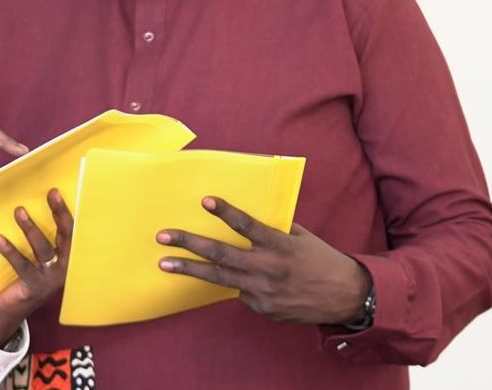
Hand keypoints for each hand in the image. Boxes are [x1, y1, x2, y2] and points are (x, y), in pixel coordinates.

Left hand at [0, 188, 73, 346]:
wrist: (12, 306)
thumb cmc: (25, 271)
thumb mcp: (35, 252)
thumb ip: (38, 232)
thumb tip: (26, 199)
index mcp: (67, 255)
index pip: (71, 229)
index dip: (65, 211)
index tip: (56, 191)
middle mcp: (64, 266)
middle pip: (65, 237)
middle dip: (60, 214)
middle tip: (52, 194)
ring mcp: (50, 278)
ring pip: (43, 250)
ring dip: (31, 229)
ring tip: (19, 211)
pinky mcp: (34, 287)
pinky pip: (23, 266)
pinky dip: (11, 252)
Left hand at [156, 196, 368, 324]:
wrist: (346, 296)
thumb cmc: (320, 258)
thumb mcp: (300, 236)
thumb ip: (272, 229)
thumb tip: (242, 219)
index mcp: (280, 245)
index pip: (248, 226)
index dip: (226, 212)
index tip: (205, 201)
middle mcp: (269, 268)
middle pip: (222, 255)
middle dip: (189, 244)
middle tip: (163, 237)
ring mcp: (264, 291)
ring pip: (220, 278)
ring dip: (190, 270)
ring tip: (166, 264)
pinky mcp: (263, 308)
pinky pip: (241, 292)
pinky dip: (236, 283)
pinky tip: (241, 279)